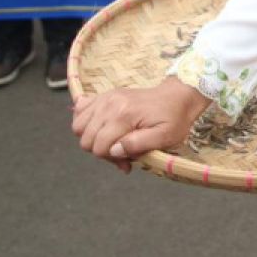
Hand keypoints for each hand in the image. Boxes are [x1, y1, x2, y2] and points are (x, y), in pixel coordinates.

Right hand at [72, 76, 209, 172]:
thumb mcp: (165, 137)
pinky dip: (86, 123)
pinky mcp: (105, 95)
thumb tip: (114, 150)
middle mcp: (110, 104)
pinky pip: (80, 110)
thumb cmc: (174, 118)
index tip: (127, 161)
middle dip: (101, 151)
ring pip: (78, 125)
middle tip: (121, 153)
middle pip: (85, 138)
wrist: (178, 96)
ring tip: (111, 141)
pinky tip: (102, 128)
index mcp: (124, 115)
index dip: (110, 159)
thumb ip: (138, 145)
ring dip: (91, 138)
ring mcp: (106, 97)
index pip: (99, 146)